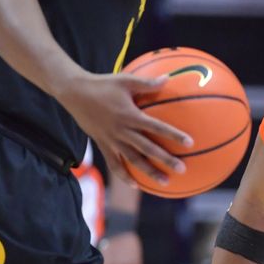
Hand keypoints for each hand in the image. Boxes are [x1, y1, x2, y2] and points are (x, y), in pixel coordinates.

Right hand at [56, 72, 192, 184]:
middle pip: (148, 149)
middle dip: (165, 160)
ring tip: (164, 182)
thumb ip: (148, 83)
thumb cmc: (103, 84)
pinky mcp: (102, 145)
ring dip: (149, 172)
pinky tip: (136, 185)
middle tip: (182, 169)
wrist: (74, 93)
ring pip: (133, 160)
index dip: (173, 135)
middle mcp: (122, 131)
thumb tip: (168, 78)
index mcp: (130, 115)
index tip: (189, 143)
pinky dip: (124, 176)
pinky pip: (114, 164)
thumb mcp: (126, 80)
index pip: (157, 127)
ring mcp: (111, 140)